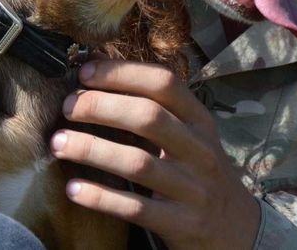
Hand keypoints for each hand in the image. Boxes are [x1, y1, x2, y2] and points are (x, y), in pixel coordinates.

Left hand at [50, 59, 259, 249]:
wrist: (238, 231)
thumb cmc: (197, 171)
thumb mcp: (187, 134)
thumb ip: (151, 104)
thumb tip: (94, 65)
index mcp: (199, 120)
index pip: (164, 83)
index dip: (122, 73)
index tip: (84, 73)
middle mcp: (200, 150)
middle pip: (148, 117)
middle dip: (100, 107)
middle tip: (67, 107)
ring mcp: (193, 189)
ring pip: (138, 163)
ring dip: (92, 149)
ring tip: (58, 144)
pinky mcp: (181, 224)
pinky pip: (135, 208)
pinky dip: (101, 197)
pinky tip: (74, 189)